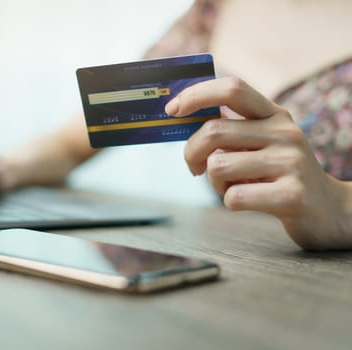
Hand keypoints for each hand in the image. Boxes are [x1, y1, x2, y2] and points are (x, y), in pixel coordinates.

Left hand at [165, 77, 351, 249]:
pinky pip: (233, 197)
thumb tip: (183, 112)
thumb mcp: (261, 143)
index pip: (232, 89)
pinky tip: (249, 200)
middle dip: (191, 152)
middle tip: (194, 167)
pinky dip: (230, 202)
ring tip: (233, 186)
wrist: (328, 210)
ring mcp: (290, 162)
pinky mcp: (291, 195)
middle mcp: (284, 132)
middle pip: (213, 131)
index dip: (196, 95)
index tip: (171, 109)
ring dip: (214, 182)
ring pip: (218, 166)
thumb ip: (231, 129)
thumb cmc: (280, 174)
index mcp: (274, 115)